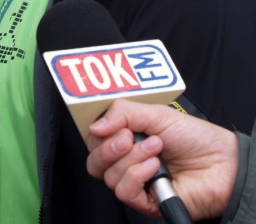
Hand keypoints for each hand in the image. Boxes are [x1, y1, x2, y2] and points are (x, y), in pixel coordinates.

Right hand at [86, 99, 237, 219]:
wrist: (220, 162)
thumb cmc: (193, 136)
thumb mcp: (156, 114)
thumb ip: (123, 113)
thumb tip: (95, 126)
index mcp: (125, 137)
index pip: (94, 138)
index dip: (98, 132)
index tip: (115, 125)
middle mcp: (126, 160)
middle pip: (95, 160)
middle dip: (109, 147)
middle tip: (129, 138)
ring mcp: (135, 181)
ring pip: (109, 175)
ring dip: (132, 159)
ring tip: (156, 149)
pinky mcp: (144, 201)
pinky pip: (124, 191)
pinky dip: (137, 175)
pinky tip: (156, 167)